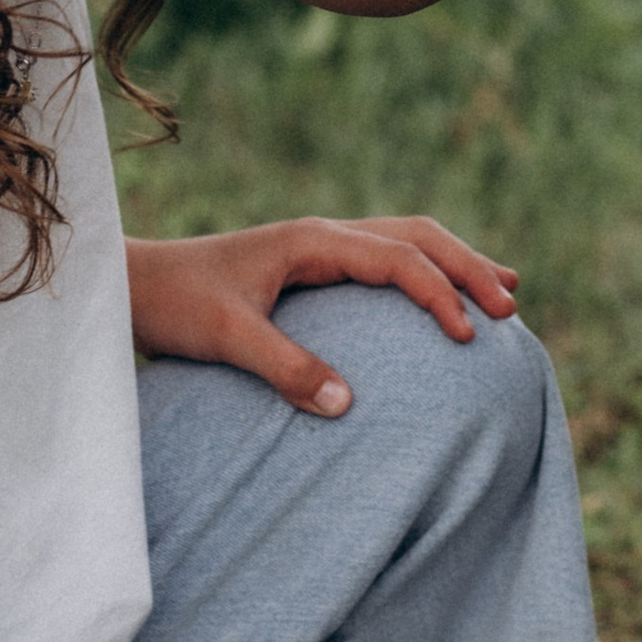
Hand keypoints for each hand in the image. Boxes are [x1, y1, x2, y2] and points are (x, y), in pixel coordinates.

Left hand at [124, 218, 518, 414]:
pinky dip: (425, 273)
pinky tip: (438, 298)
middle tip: (509, 308)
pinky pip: (385, 261)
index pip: (398, 258)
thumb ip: (285, 368)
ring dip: (455, 263)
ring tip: (504, 289)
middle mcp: (323, 235)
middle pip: (417, 236)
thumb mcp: (227, 338)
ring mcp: (319, 248)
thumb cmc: (174, 305)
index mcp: (313, 241)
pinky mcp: (311, 267)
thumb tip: (349, 405)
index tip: (467, 335)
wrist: (132, 286)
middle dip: (467, 268)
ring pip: (407, 241)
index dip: (439, 293)